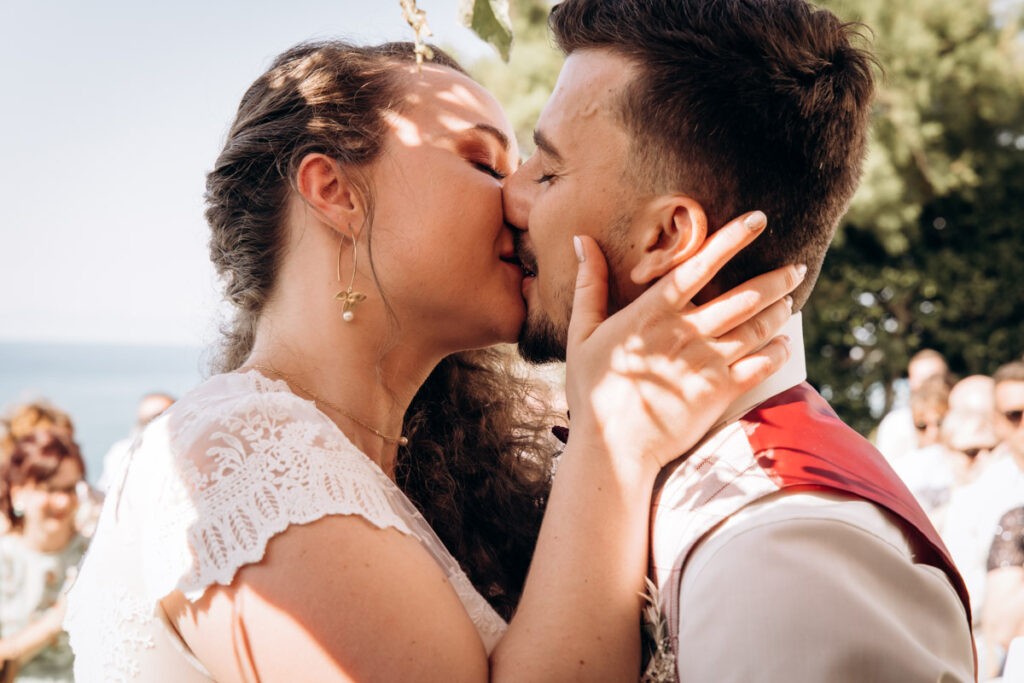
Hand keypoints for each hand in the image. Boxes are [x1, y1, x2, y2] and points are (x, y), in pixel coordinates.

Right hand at [564, 210, 803, 476]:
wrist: (612, 446)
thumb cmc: (592, 389)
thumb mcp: (581, 333)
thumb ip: (589, 285)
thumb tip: (581, 241)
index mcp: (652, 313)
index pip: (698, 266)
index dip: (731, 240)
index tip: (758, 220)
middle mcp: (685, 333)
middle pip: (743, 297)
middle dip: (776, 280)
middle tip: (796, 268)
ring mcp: (706, 364)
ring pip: (757, 329)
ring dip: (779, 312)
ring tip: (788, 301)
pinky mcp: (719, 393)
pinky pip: (760, 367)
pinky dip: (777, 352)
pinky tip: (782, 345)